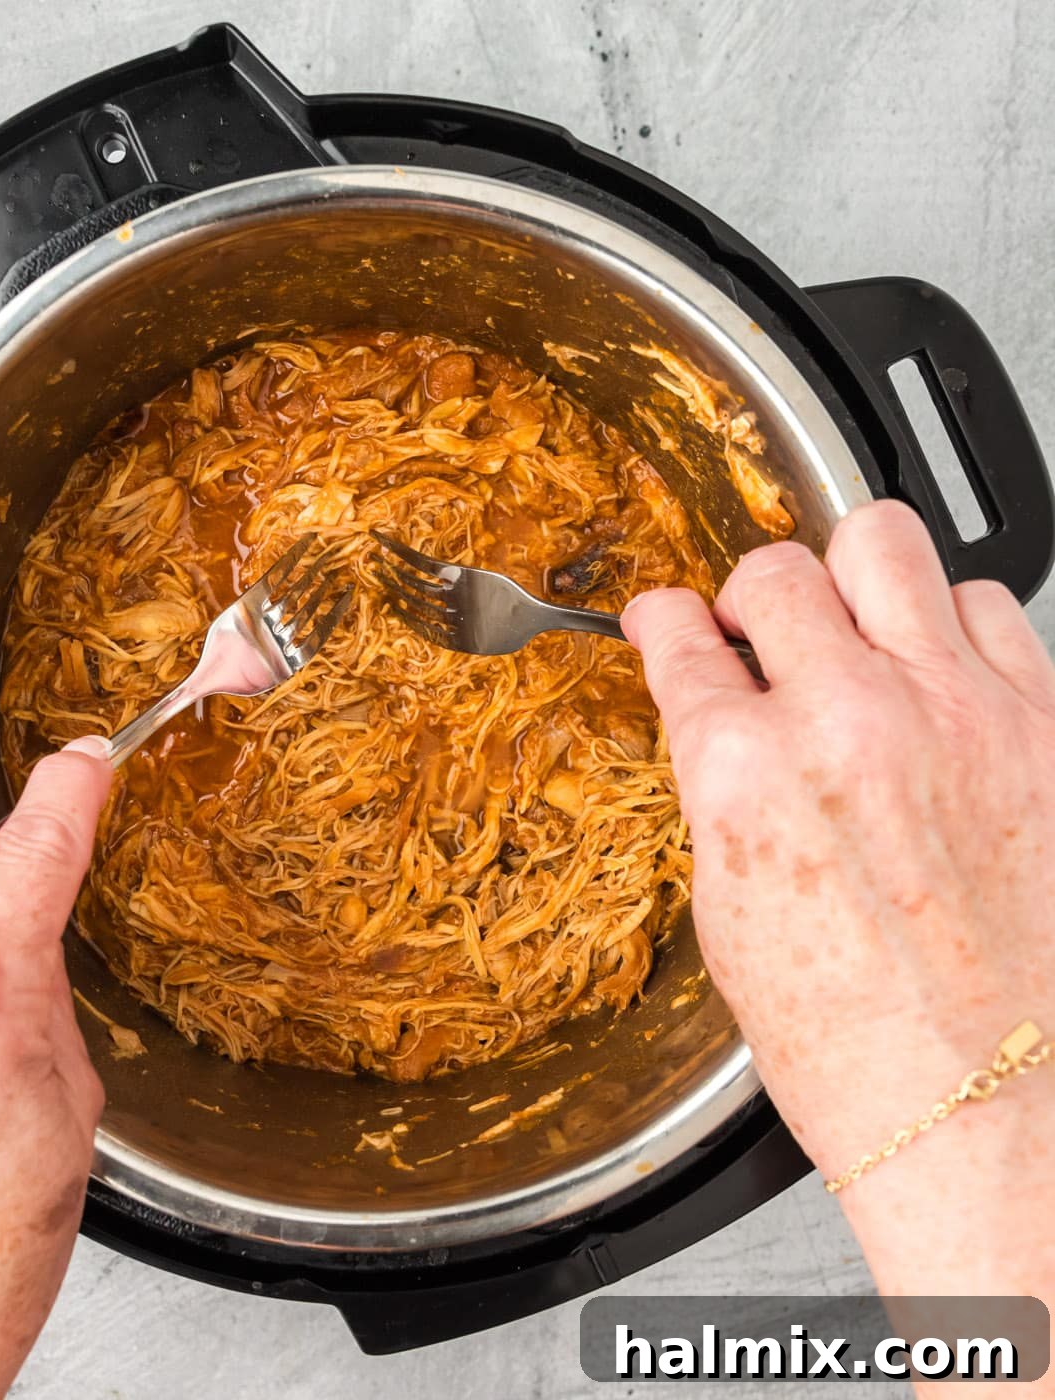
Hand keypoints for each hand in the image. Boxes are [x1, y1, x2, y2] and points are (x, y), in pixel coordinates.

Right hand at [622, 501, 1054, 1302]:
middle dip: (752, 596)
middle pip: (777, 568)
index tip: (668, 620)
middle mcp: (847, 721)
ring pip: (889, 545)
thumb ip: (722, 784)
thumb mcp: (729, 908)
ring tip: (857, 639)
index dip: (661, 621)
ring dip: (856, 589)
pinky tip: (936, 676)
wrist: (987, 1110)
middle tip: (761, 633)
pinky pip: (989, 605)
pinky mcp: (1044, 725)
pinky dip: (951, 627)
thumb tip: (720, 719)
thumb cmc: (853, 1042)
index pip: (678, 637)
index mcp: (745, 773)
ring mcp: (957, 711)